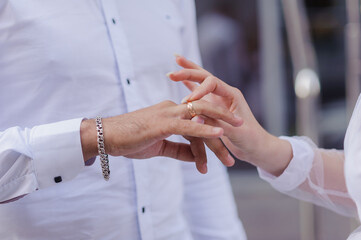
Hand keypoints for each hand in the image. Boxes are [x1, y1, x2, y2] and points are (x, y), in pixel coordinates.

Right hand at [80, 100, 241, 173]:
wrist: (106, 137)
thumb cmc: (130, 140)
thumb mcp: (159, 147)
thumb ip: (179, 150)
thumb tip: (195, 156)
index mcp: (172, 112)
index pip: (198, 120)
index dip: (213, 132)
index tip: (226, 144)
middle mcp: (173, 109)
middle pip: (205, 115)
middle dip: (225, 122)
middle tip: (243, 130)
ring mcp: (169, 114)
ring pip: (201, 118)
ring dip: (220, 130)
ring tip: (236, 140)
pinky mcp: (163, 122)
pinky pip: (189, 125)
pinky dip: (206, 128)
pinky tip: (220, 132)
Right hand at [168, 56, 292, 175]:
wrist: (256, 147)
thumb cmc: (250, 140)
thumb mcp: (234, 133)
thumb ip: (216, 123)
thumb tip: (197, 117)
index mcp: (232, 95)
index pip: (212, 83)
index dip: (198, 90)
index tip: (187, 101)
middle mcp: (223, 94)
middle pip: (204, 76)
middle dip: (188, 71)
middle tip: (171, 74)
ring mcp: (217, 99)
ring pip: (200, 81)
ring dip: (187, 71)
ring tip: (176, 58)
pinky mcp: (211, 106)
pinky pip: (197, 92)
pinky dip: (188, 84)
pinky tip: (179, 78)